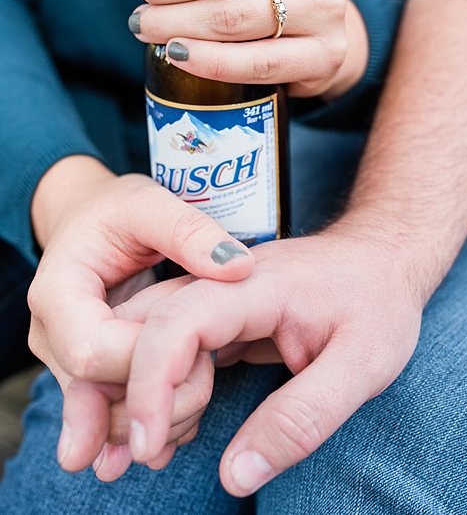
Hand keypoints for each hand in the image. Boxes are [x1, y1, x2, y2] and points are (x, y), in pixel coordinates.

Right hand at [28, 163, 254, 475]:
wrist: (92, 218)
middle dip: (149, 402)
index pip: (94, 351)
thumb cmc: (121, 208)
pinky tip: (177, 437)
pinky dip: (144, 420)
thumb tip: (240, 268)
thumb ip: (192, 233)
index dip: (148, 362)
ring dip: (146, 423)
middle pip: (94, 390)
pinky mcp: (87, 369)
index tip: (205, 355)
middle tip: (202, 406)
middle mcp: (52, 332)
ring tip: (188, 434)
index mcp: (59, 291)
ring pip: (100, 408)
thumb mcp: (154, 204)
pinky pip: (110, 406)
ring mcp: (64, 356)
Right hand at [123, 228, 423, 496]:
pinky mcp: (216, 316)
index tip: (148, 444)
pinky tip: (176, 430)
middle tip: (148, 453)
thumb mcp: (363, 364)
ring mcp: (215, 295)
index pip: (176, 322)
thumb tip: (235, 475)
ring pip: (143, 338)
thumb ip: (302, 417)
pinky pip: (166, 350)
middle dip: (126, 392)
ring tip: (163, 447)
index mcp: (257, 285)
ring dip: (139, 395)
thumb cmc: (381, 304)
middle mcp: (222, 282)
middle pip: (139, 327)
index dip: (149, 383)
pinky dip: (160, 392)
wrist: (387, 258)